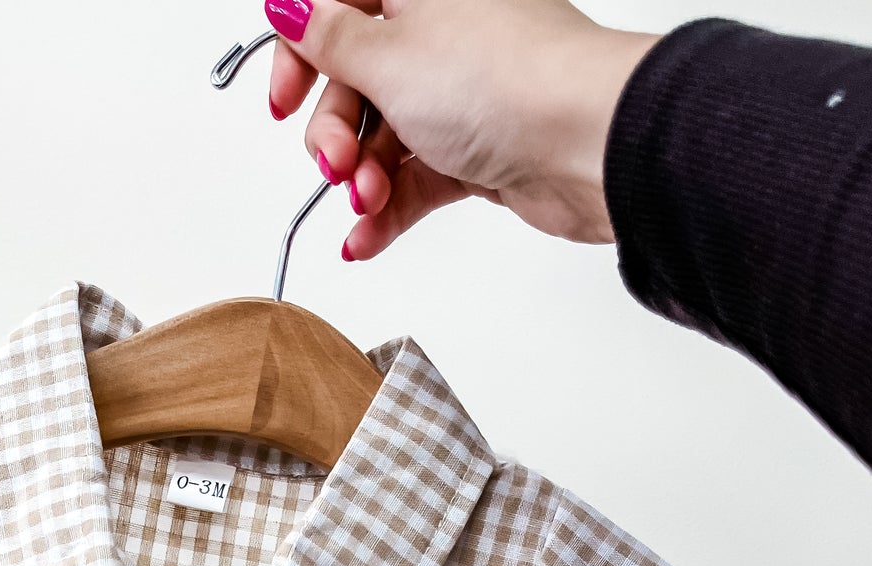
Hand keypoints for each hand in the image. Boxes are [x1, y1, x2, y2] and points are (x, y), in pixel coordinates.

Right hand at [262, 0, 659, 255]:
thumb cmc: (506, 81)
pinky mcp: (479, 151)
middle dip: (335, 132)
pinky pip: (415, 179)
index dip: (301, 53)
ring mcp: (462, 95)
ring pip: (384, 137)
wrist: (586, 144)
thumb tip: (289, 6)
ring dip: (361, 179)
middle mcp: (442, 33)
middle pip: (355, 82)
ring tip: (366, 202)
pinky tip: (365, 236)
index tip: (285, 100)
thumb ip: (329, 40)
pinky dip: (387, 210)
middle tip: (337, 164)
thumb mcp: (389, 57)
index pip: (339, 6)